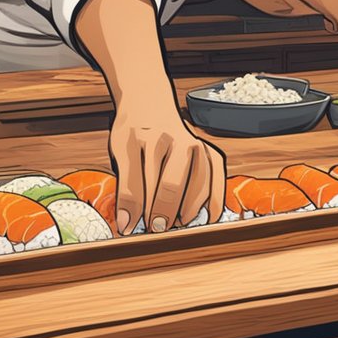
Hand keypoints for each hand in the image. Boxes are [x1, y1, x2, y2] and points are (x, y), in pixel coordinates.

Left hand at [109, 98, 225, 232]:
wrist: (152, 107)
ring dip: (186, 211)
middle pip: (170, 185)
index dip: (132, 210)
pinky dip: (213, 204)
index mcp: (146, 138)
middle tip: (154, 230)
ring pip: (197, 186)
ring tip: (174, 225)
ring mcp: (197, 145)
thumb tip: (127, 225)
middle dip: (161, 214)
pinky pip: (217, 182)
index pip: (138, 181)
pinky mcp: (211, 153)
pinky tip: (205, 218)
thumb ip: (126, 188)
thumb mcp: (120, 153)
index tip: (127, 229)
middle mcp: (175, 140)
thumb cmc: (135, 134)